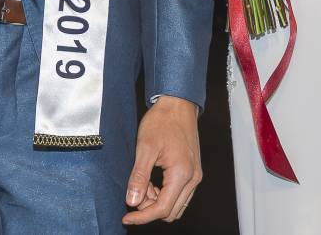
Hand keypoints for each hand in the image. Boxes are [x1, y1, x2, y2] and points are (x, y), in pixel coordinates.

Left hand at [123, 95, 201, 224]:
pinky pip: (179, 194)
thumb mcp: (145, 147)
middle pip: (170, 211)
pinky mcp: (193, 171)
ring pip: (175, 205)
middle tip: (136, 190)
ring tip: (143, 183)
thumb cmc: (163, 120)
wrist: (178, 103)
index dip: (142, 217)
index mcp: (182, 174)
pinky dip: (164, 194)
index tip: (126, 217)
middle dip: (150, 208)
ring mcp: (195, 175)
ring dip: (157, 202)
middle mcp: (193, 178)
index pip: (162, 209)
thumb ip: (139, 177)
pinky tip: (152, 180)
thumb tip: (132, 202)